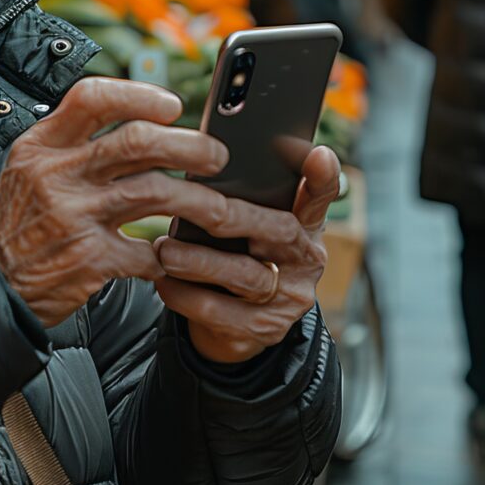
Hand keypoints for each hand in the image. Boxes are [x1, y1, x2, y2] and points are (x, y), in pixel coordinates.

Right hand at [0, 78, 232, 326]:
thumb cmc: (18, 223)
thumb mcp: (27, 168)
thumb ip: (72, 143)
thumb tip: (140, 120)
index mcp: (42, 145)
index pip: (93, 98)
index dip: (140, 95)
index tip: (172, 107)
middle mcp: (56, 175)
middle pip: (139, 141)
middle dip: (190, 145)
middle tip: (216, 156)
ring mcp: (73, 216)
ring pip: (156, 192)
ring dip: (199, 200)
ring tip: (218, 208)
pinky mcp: (90, 259)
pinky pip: (147, 251)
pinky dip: (166, 256)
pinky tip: (169, 257)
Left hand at [153, 143, 340, 364]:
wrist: (233, 324)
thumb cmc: (236, 254)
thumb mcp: (246, 225)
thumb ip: (241, 195)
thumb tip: (204, 155)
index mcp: (305, 224)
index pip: (320, 196)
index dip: (322, 178)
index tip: (318, 153)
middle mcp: (306, 261)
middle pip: (280, 231)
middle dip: (234, 217)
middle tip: (195, 203)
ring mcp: (288, 299)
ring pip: (247, 276)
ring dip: (200, 262)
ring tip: (165, 250)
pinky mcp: (262, 331)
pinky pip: (221, 313)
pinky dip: (186, 296)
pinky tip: (162, 282)